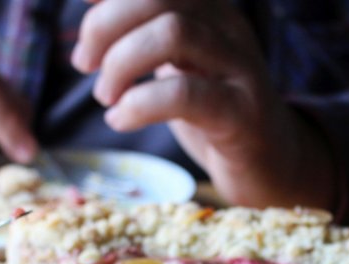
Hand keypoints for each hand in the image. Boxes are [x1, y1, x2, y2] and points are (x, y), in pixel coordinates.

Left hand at [72, 0, 336, 209]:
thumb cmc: (215, 115)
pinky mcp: (242, 115)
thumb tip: (91, 3)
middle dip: (105, 25)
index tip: (79, 22)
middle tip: (84, 64)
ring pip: (174, 33)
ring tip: (105, 96)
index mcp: (210, 11)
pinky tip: (120, 121)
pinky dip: (139, 105)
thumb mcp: (176, 66)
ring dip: (121, 63)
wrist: (269, 163)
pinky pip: (185, 95)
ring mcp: (240, 70)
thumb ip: (141, 33)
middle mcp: (229, 28)